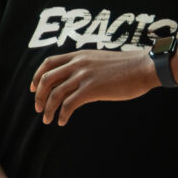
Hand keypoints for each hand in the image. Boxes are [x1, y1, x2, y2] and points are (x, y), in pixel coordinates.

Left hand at [31, 50, 157, 125]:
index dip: (37, 76)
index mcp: (79, 55)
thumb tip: (79, 80)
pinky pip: (68, 104)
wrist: (143, 67)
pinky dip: (62, 115)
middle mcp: (78, 64)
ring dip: (48, 109)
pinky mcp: (91, 89)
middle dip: (39, 96)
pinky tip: (63, 121)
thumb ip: (87, 66)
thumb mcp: (101, 60)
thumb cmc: (127, 66)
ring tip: (47, 120)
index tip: (34, 88)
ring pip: (55, 94)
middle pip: (46, 79)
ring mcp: (83, 76)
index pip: (49, 63)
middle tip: (39, 108)